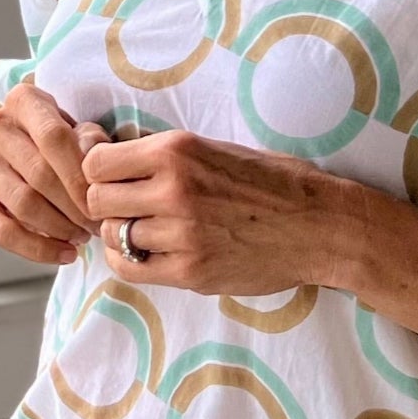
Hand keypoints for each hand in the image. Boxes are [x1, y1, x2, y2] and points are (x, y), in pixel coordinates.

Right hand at [0, 81, 110, 265]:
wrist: (30, 156)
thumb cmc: (64, 144)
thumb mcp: (84, 133)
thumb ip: (91, 140)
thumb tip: (91, 154)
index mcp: (22, 100)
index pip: (53, 137)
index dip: (79, 174)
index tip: (100, 202)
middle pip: (39, 174)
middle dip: (74, 207)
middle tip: (97, 226)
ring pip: (22, 204)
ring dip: (59, 228)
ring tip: (83, 237)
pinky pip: (2, 231)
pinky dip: (37, 248)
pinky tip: (64, 253)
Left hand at [80, 129, 341, 293]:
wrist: (321, 225)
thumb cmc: (273, 182)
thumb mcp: (216, 148)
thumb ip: (166, 156)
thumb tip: (112, 156)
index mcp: (177, 150)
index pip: (97, 161)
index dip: (98, 170)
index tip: (112, 177)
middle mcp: (173, 189)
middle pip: (97, 199)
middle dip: (107, 203)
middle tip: (128, 206)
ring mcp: (181, 233)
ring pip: (113, 235)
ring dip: (122, 233)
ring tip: (146, 229)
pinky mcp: (190, 270)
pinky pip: (130, 268)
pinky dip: (130, 260)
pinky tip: (149, 253)